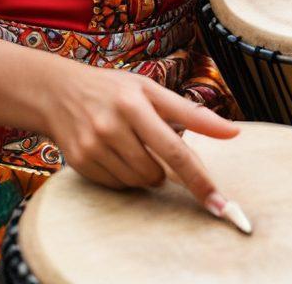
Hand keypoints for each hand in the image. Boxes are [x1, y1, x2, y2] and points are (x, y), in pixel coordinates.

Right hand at [45, 60, 237, 212]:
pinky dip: (124, 175)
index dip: (199, 178)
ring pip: (138, 181)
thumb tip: (233, 132)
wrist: (58, 92)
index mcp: (135, 102)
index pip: (175, 148)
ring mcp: (93, 145)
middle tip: (154, 145)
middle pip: (156, 171)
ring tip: (131, 143)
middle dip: (166, 169)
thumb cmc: (114, 89)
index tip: (219, 203)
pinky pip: (117, 185)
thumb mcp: (151, 89)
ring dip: (145, 171)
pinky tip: (114, 151)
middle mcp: (112, 124)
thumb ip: (192, 113)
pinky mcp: (80, 161)